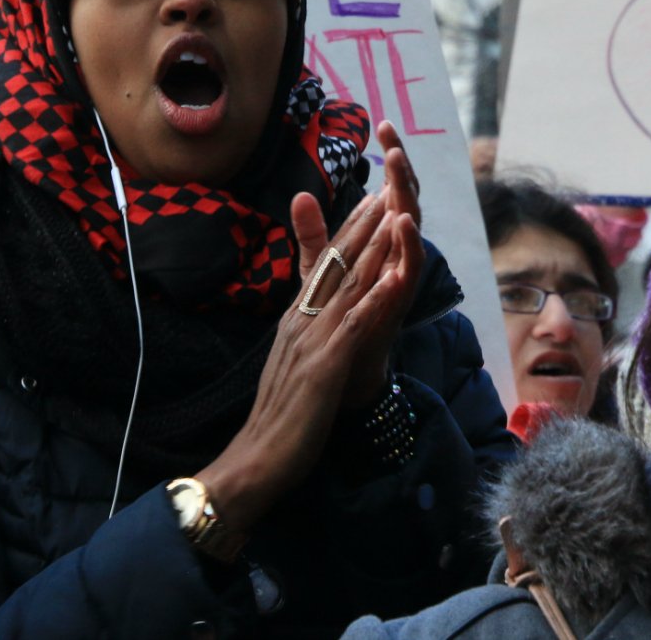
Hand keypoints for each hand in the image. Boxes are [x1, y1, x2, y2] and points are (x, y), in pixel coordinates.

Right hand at [193, 152, 420, 544]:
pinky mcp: (324, 366)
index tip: (368, 203)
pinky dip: (376, 298)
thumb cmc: (275, 421)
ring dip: (373, 248)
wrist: (253, 461)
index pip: (323, 268)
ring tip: (396, 214)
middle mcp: (300, 321)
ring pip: (347, 285)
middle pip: (335, 265)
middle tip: (386, 188)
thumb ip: (301, 336)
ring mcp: (311, 341)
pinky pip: (355, 325)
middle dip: (363, 227)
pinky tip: (396, 277)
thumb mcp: (290, 366)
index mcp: (294, 321)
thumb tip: (307, 313)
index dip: (348, 234)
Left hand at [299, 121, 424, 406]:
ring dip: (407, 194)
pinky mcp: (399, 302)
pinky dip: (410, 245)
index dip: (390, 159)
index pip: (389, 190)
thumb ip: (314, 234)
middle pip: (406, 200)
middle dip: (402, 167)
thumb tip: (300, 193)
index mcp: (380, 243)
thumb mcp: (321, 270)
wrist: (342, 373)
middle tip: (393, 134)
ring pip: (413, 227)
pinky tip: (403, 221)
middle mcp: (395, 255)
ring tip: (398, 163)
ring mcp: (400, 276)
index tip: (383, 123)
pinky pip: (411, 270)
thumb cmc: (339, 320)